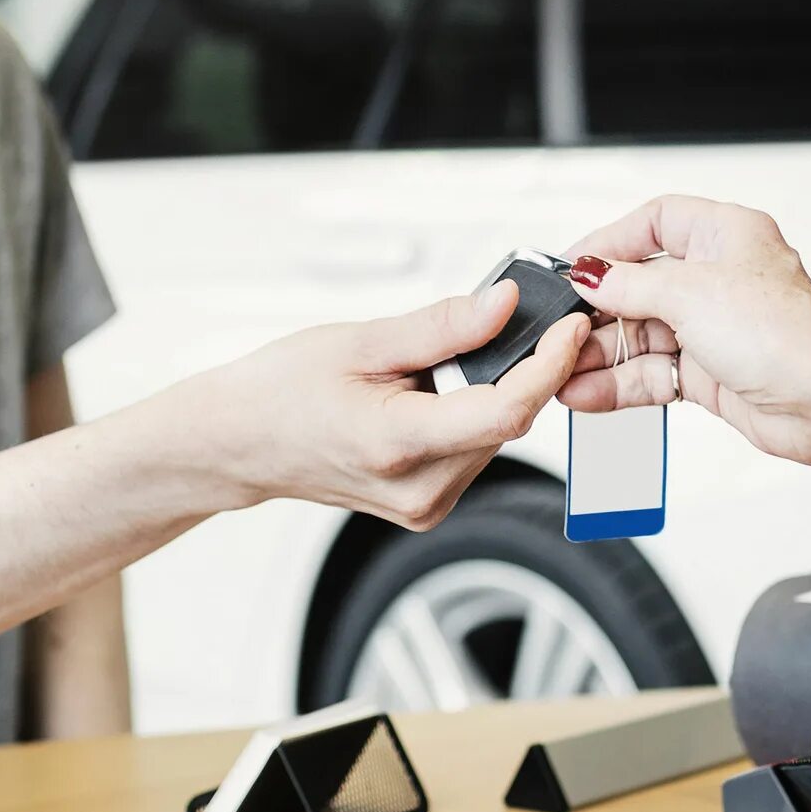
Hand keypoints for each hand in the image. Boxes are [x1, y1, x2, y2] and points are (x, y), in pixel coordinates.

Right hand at [186, 281, 589, 529]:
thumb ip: (442, 326)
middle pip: (505, 420)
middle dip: (513, 368)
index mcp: (399, 446)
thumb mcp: (360, 342)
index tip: (570, 324)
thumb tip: (506, 304)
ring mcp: (424, 506)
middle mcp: (420, 490)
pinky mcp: (426, 507)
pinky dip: (469, 413)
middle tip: (490, 321)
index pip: (506, 411)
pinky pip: (473, 450)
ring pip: (494, 435)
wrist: (240, 442)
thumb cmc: (282, 390)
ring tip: (433, 362)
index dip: (549, 364)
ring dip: (488, 390)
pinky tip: (430, 391)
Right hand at [554, 198, 810, 473]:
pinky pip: (653, 372)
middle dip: (598, 311)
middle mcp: (722, 278)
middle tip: (559, 329)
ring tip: (561, 370)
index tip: (573, 267)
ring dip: (601, 354)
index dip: (611, 242)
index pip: (656, 222)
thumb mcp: (689, 293)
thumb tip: (588, 276)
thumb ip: (629, 285)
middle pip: (641, 285)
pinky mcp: (713, 373)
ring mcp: (716, 328)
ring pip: (643, 335)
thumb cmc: (785, 334)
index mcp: (726, 234)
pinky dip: (620, 383)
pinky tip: (586, 392)